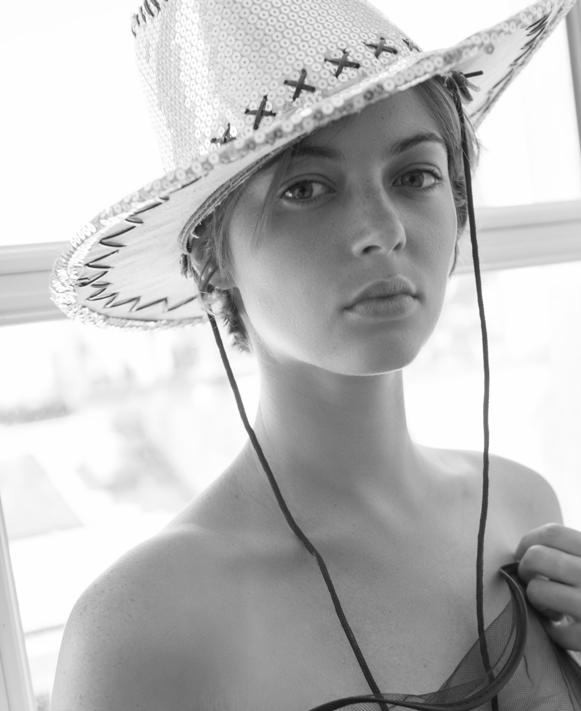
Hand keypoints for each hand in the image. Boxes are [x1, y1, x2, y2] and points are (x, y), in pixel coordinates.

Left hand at [515, 523, 580, 651]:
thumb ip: (575, 553)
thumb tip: (529, 548)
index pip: (552, 533)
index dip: (528, 541)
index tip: (524, 554)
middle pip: (538, 557)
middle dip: (526, 569)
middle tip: (535, 581)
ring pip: (539, 591)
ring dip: (537, 600)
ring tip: (552, 607)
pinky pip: (557, 631)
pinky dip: (554, 632)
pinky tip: (565, 630)